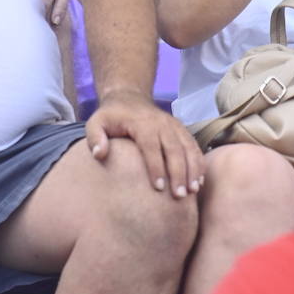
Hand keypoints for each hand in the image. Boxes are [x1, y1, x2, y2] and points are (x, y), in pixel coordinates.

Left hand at [86, 89, 203, 198]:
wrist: (129, 97)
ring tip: (193, 191)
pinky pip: (193, 146)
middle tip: (179, 195)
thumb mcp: (95, 122)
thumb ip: (95, 137)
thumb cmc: (111, 116)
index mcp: (141, 123)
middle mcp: (161, 123)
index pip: (151, 146)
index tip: (159, 188)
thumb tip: (99, 154)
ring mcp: (173, 126)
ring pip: (187, 147)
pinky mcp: (181, 129)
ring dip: (192, 169)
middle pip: (174, 149)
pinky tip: (199, 182)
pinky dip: (198, 163)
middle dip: (179, 172)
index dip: (156, 167)